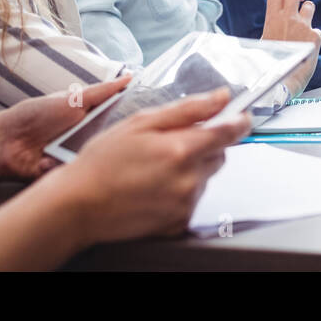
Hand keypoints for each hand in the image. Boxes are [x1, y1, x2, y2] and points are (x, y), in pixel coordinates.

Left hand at [0, 75, 132, 181]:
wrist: (6, 141)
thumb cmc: (37, 116)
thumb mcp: (74, 100)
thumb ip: (102, 92)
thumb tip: (129, 78)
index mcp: (92, 122)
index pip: (119, 125)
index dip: (128, 126)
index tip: (137, 124)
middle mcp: (87, 142)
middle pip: (110, 146)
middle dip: (106, 144)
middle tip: (98, 138)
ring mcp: (76, 160)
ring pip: (94, 163)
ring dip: (81, 156)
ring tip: (64, 147)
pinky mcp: (64, 176)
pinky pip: (73, 175)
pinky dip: (61, 166)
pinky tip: (47, 160)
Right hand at [59, 88, 251, 243]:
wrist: (78, 206)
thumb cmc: (103, 161)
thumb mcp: (141, 123)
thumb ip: (188, 109)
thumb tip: (221, 97)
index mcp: (182, 149)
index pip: (230, 132)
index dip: (240, 122)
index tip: (242, 116)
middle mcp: (189, 179)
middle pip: (219, 155)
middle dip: (203, 145)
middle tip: (170, 144)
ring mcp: (185, 204)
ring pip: (205, 178)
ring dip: (190, 169)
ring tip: (154, 169)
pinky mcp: (178, 223)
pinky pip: (192, 200)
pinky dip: (180, 191)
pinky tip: (153, 188)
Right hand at [261, 0, 320, 96]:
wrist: (281, 83)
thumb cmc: (270, 64)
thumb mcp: (264, 39)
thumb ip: (273, 24)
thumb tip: (277, 13)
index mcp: (272, 18)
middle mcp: (288, 19)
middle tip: (299, 0)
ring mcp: (302, 26)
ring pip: (310, 6)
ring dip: (307, 14)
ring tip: (301, 29)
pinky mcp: (314, 37)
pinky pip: (317, 31)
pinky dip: (313, 38)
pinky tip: (306, 49)